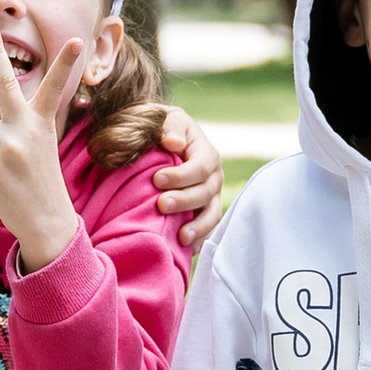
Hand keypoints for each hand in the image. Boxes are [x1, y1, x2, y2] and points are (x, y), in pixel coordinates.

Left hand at [0, 19, 84, 268]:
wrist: (47, 220)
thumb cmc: (37, 180)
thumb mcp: (26, 150)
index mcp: (41, 122)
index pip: (54, 87)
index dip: (65, 63)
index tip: (76, 40)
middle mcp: (27, 127)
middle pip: (5, 82)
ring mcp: (10, 143)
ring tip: (6, 165)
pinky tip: (2, 179)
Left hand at [152, 109, 225, 247]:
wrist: (165, 143)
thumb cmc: (164, 130)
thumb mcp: (167, 120)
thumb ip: (170, 127)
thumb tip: (172, 143)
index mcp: (207, 154)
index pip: (201, 167)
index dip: (181, 175)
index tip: (156, 179)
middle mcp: (214, 177)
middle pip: (206, 193)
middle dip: (184, 201)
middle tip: (160, 205)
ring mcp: (211, 197)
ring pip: (211, 215)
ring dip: (198, 227)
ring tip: (181, 237)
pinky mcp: (204, 213)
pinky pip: (207, 229)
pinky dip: (200, 239)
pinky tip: (188, 249)